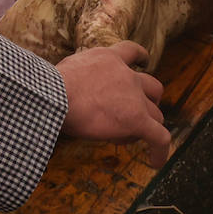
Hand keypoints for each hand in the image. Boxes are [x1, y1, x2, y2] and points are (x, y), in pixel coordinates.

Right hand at [57, 41, 169, 164]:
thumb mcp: (69, 68)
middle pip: (153, 86)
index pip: (131, 51)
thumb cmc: (52, 85)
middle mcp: (127, 75)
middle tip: (139, 110)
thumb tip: (66, 84)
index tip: (144, 61)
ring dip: (148, 127)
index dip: (140, 57)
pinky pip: (159, 138)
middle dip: (150, 99)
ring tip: (129, 138)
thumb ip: (79, 74)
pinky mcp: (138, 120)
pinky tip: (155, 162)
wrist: (57, 95)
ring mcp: (135, 98)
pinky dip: (159, 151)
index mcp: (108, 59)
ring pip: (156, 115)